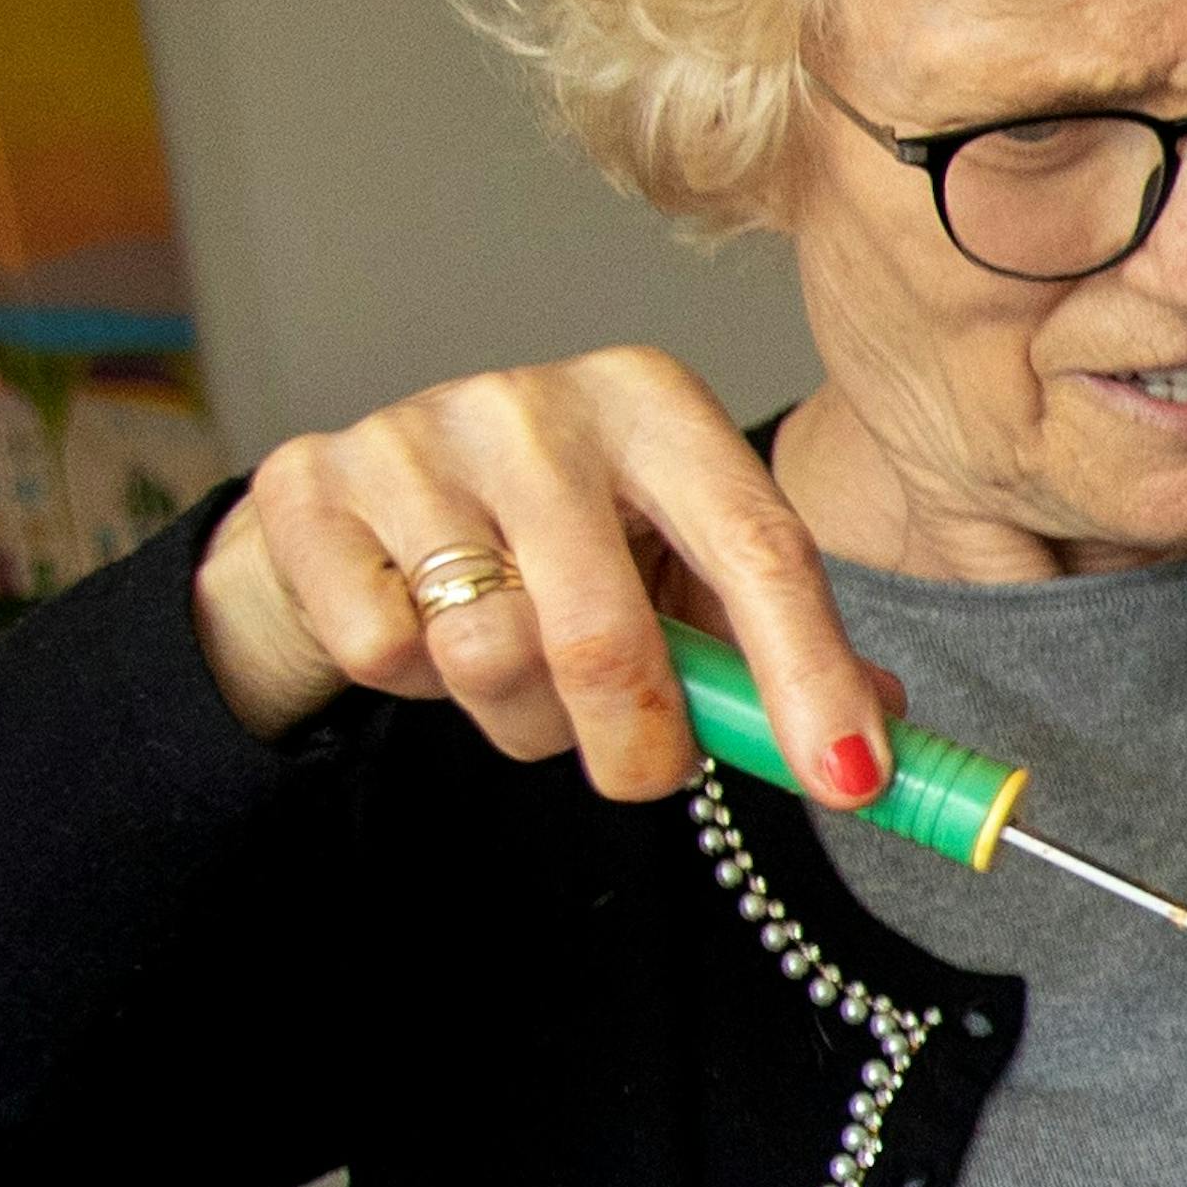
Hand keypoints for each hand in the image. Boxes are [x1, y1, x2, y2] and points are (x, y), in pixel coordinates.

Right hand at [190, 347, 891, 805]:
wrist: (363, 497)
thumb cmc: (555, 539)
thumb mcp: (673, 562)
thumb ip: (766, 644)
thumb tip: (874, 751)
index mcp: (657, 404)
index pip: (759, 547)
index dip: (809, 674)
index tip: (848, 783)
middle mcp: (540, 403)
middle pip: (606, 635)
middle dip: (637, 744)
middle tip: (645, 770)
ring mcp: (417, 435)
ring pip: (488, 656)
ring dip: (520, 718)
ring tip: (519, 674)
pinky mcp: (313, 483)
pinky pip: (383, 652)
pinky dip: (412, 682)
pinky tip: (420, 628)